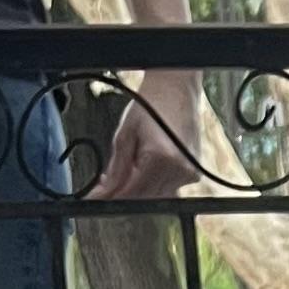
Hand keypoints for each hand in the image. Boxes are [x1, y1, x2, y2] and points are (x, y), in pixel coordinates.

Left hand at [91, 70, 207, 200]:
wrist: (176, 89)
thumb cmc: (150, 104)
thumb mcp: (125, 134)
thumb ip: (116, 169)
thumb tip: (104, 194)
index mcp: (160, 158)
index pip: (132, 193)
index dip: (111, 198)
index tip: (94, 198)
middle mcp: (179, 169)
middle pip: (144, 199)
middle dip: (124, 192)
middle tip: (108, 181)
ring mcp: (189, 174)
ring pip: (156, 197)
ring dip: (140, 188)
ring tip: (130, 165)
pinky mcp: (194, 174)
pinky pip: (169, 189)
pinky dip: (155, 183)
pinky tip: (149, 164)